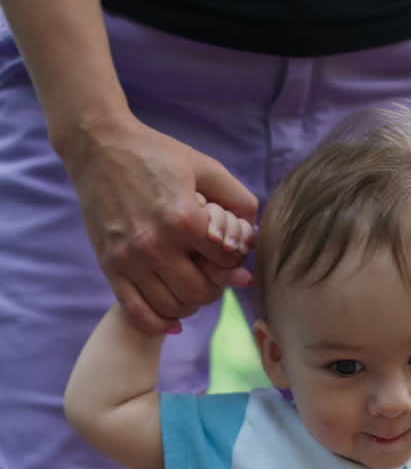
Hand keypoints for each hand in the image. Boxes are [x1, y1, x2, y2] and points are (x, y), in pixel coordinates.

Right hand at [63, 115, 257, 332]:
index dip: (235, 259)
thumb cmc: (156, 154)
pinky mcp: (110, 267)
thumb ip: (237, 197)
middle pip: (202, 293)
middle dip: (214, 286)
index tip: (228, 252)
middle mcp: (157, 244)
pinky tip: (172, 317)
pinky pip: (139, 313)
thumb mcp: (204, 166)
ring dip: (189, 304)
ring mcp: (131, 259)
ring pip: (174, 307)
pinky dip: (160, 323)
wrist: (99, 146)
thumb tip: (254, 234)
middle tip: (211, 273)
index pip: (226, 261)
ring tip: (191, 287)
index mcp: (184, 219)